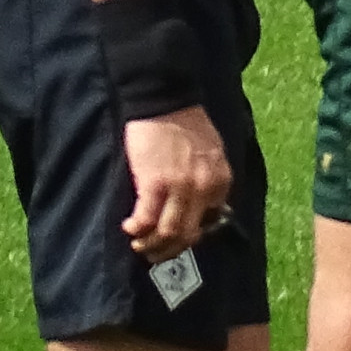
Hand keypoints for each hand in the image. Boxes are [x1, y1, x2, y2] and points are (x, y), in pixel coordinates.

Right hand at [120, 105, 231, 256]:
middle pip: (189, 234)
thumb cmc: (184, 121)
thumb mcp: (212, 152)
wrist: (164, 97)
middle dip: (170, 250)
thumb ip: (210, 179)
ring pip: (169, 233)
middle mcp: (204, 188)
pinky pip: (147, 219)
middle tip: (155, 253)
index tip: (176, 237)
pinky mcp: (154, 183)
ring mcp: (180, 187)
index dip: (190, 235)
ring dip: (152, 245)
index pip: (210, 222)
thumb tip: (202, 207)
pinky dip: (137, 229)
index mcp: (220, 181)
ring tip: (140, 244)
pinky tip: (130, 228)